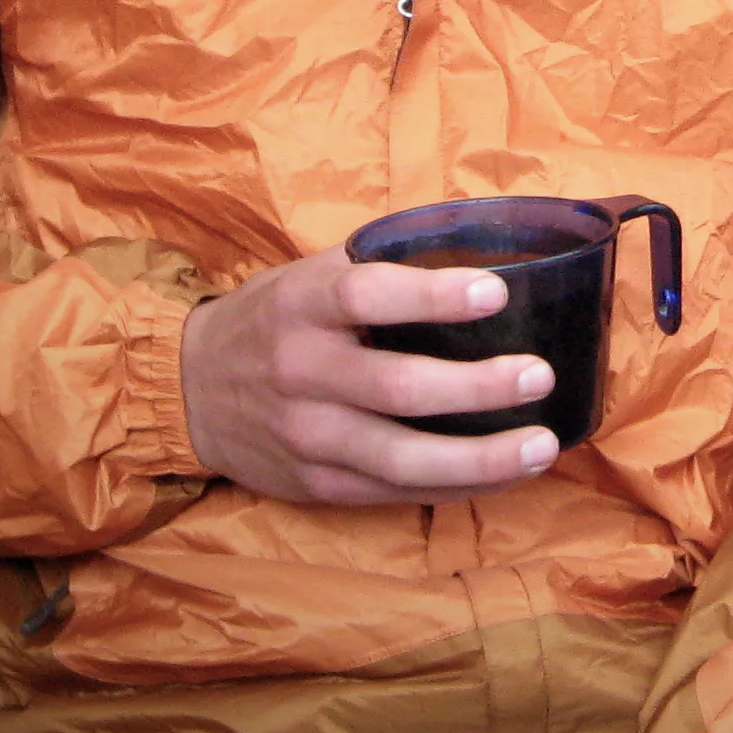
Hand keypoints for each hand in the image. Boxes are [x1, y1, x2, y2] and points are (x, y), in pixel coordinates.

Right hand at [179, 245, 560, 503]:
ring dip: (480, 457)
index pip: (369, 294)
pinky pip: (395, 492)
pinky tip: (507, 476)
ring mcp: (308, 436)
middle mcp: (302, 371)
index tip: (496, 293)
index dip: (434, 296)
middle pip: (397, 387)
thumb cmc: (276, 320)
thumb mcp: (311, 274)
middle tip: (538, 376)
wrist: (190, 390)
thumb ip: (382, 263)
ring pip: (401, 458)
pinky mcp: (317, 484)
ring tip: (542, 446)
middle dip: (476, 386)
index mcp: (303, 303)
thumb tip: (483, 240)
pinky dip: (458, 486)